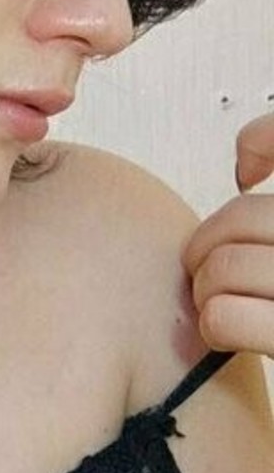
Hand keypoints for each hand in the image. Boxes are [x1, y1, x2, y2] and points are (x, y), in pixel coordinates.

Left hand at [181, 112, 273, 358]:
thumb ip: (269, 218)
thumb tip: (244, 171)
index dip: (260, 141)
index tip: (245, 173)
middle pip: (245, 216)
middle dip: (208, 244)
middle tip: (210, 269)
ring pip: (227, 266)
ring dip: (206, 290)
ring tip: (218, 304)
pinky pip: (228, 316)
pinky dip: (214, 324)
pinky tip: (227, 332)